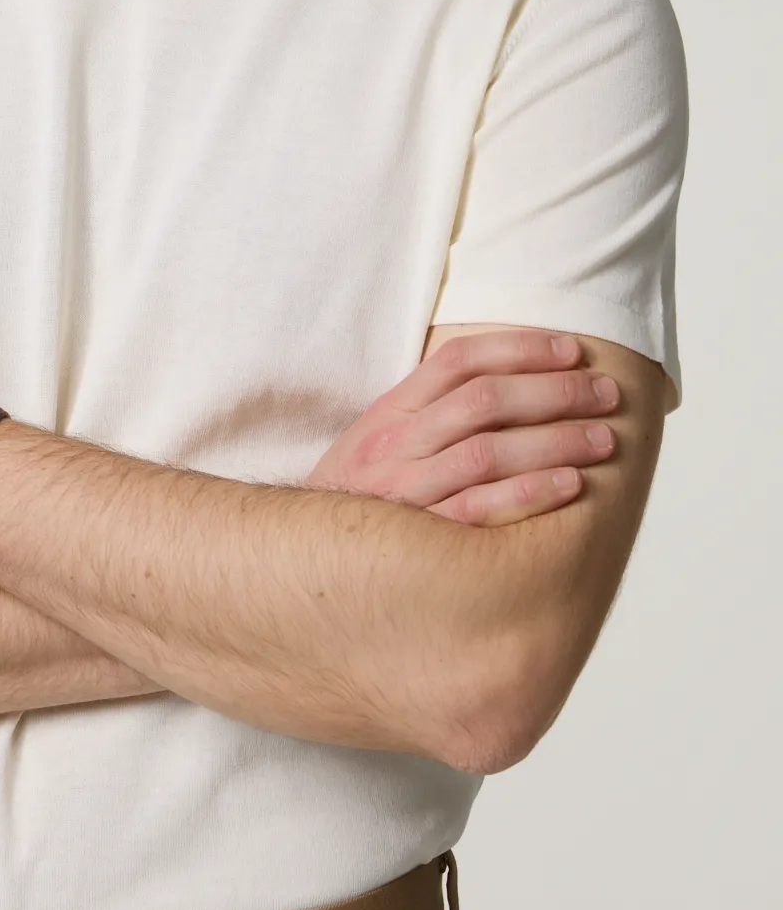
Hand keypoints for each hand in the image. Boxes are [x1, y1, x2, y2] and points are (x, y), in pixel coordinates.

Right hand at [307, 330, 619, 525]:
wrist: (304, 560)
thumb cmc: (362, 498)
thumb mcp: (380, 443)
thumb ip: (430, 413)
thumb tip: (507, 380)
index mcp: (390, 413)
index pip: (458, 361)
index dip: (520, 349)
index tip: (572, 350)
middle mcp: (394, 445)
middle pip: (483, 401)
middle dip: (553, 393)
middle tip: (606, 394)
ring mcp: (403, 491)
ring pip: (487, 452)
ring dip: (554, 441)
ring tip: (604, 439)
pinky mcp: (418, 539)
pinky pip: (479, 510)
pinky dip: (529, 494)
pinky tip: (572, 485)